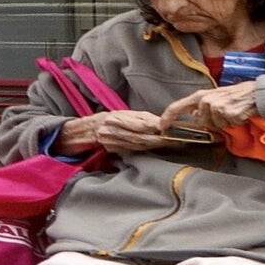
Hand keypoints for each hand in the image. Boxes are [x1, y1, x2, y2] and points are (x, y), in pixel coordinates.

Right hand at [56, 111, 171, 153]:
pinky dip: (146, 149)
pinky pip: (133, 150)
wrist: (89, 129)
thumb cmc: (111, 118)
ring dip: (155, 145)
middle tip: (175, 138)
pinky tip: (156, 147)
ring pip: (138, 145)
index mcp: (116, 118)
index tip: (168, 127)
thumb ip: (141, 118)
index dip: (154, 126)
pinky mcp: (113, 150)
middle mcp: (112, 130)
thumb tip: (161, 123)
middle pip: (140, 137)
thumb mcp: (124, 113)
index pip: (138, 123)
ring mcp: (112, 142)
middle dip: (158, 139)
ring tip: (170, 143)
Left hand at [159, 81, 258, 131]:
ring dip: (223, 124)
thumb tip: (195, 116)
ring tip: (232, 113)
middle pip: (201, 122)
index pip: (178, 106)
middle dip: (212, 122)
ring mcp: (216, 107)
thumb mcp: (217, 97)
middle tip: (225, 113)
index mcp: (201, 95)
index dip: (168, 116)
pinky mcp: (226, 115)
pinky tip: (238, 115)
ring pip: (214, 126)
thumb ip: (202, 107)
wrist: (257, 94)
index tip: (162, 125)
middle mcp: (206, 100)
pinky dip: (232, 124)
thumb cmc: (238, 95)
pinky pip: (225, 127)